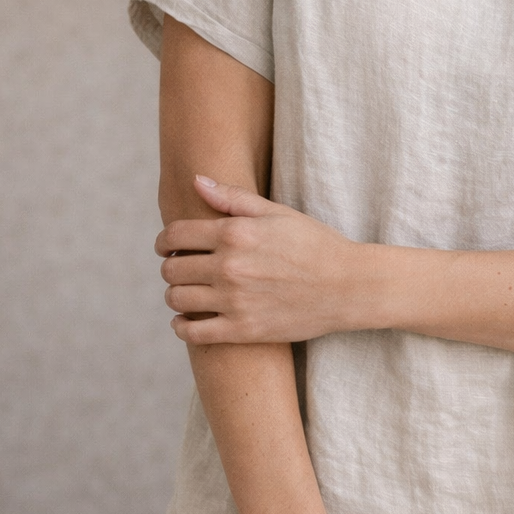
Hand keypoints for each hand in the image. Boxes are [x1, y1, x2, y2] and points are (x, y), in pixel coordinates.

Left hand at [156, 176, 369, 344]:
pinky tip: (187, 321)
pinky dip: (181, 327)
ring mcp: (234, 300)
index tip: (169, 247)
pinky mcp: (243, 330)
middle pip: (171, 269)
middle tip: (184, 270)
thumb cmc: (316, 245)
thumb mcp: (278, 213)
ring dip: (176, 296)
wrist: (349, 287)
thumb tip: (197, 181)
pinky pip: (193, 333)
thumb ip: (234, 198)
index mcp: (235, 233)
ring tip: (188, 294)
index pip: (175, 235)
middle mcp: (229, 266)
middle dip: (172, 268)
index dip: (165, 241)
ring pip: (176, 299)